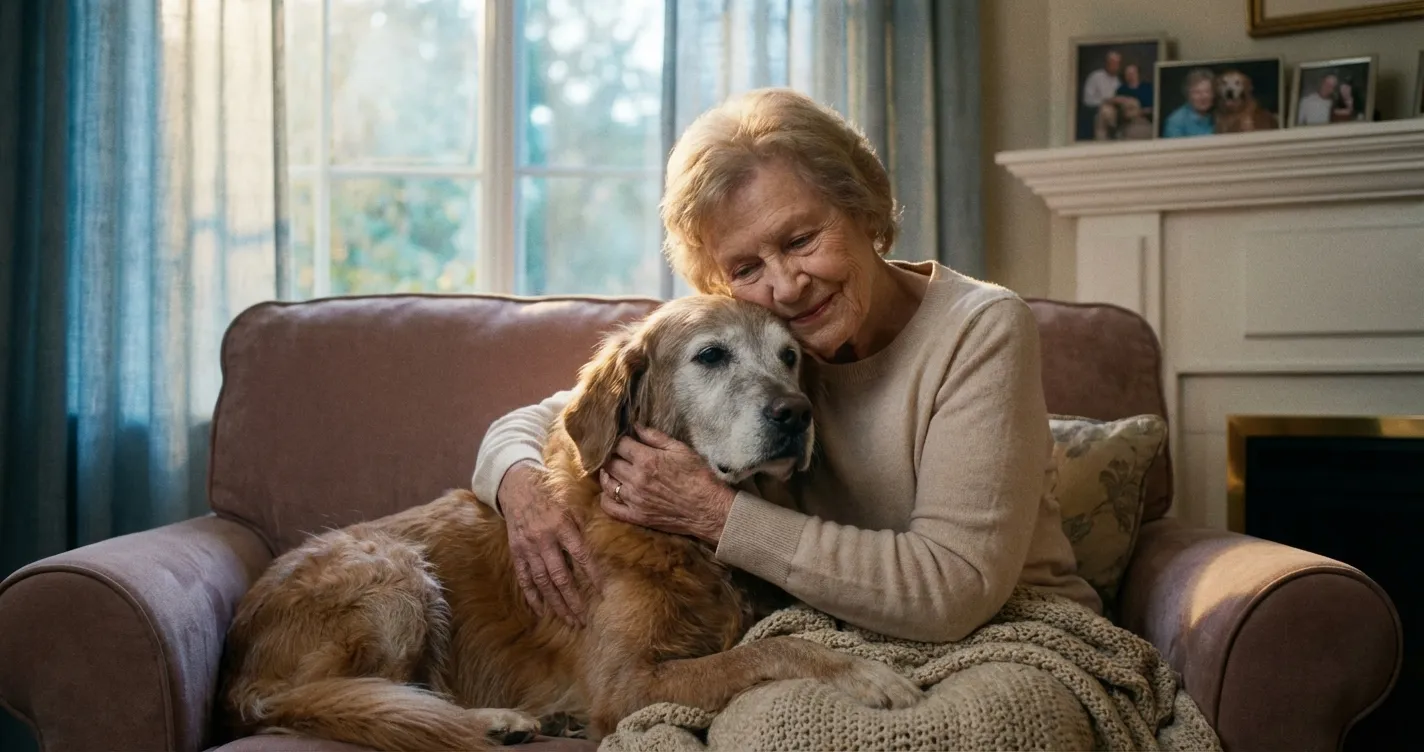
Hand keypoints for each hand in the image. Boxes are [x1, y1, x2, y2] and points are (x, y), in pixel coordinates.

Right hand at [498, 460, 599, 625]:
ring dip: (556, 603)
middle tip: (583, 619)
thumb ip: (581, 530)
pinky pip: (524, 578)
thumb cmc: (550, 499)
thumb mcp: (570, 507)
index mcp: (562, 525)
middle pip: (560, 576)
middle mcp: (544, 539)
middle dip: (572, 600)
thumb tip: (596, 554)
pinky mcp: (516, 552)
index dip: (592, 574)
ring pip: (543, 582)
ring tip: (568, 619)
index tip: (602, 592)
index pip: (581, 555)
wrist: (517, 488)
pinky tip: (541, 611)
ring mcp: (528, 548)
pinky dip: (532, 596)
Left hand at [600, 426, 735, 543]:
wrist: (708, 509)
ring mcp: (634, 499)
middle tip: (618, 454)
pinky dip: (606, 498)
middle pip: (610, 462)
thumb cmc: (698, 476)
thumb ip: (655, 437)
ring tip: (613, 470)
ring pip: (607, 483)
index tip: (624, 440)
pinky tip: (611, 491)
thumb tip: (636, 425)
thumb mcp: (680, 449)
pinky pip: (610, 507)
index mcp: (647, 460)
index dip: (620, 439)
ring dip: (607, 474)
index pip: (620, 444)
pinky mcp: (636, 516)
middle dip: (612, 456)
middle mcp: (636, 479)